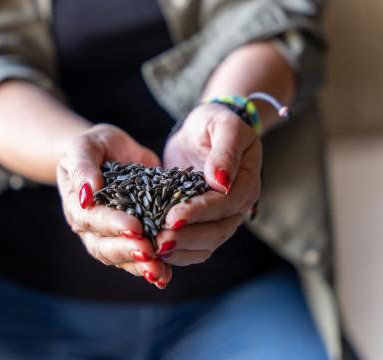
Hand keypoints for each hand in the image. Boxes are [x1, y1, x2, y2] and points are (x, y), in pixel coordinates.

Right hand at [57, 124, 171, 287]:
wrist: (111, 152)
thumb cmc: (96, 146)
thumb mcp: (86, 146)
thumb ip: (84, 166)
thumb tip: (87, 193)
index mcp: (77, 204)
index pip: (91, 219)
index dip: (112, 224)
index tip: (135, 227)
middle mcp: (90, 225)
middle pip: (103, 246)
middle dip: (127, 250)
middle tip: (149, 252)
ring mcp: (109, 234)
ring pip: (119, 257)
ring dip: (139, 265)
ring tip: (159, 271)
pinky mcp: (129, 237)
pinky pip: (136, 257)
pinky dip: (150, 267)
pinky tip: (165, 275)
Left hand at [158, 103, 261, 265]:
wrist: (201, 131)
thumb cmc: (214, 123)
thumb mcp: (223, 126)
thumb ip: (226, 151)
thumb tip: (221, 182)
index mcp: (246, 183)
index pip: (224, 205)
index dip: (199, 213)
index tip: (172, 218)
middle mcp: (236, 206)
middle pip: (216, 232)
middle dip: (187, 238)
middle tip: (160, 242)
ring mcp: (220, 218)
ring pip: (205, 245)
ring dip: (181, 250)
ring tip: (155, 250)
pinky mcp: (201, 222)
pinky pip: (193, 245)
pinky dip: (177, 252)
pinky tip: (156, 253)